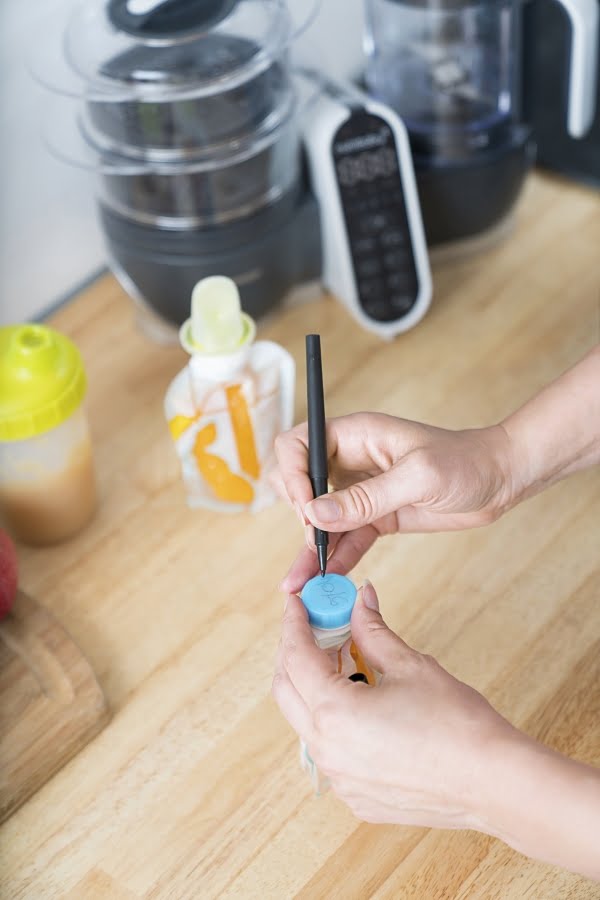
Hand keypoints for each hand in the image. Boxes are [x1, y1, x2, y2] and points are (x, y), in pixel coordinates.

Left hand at [273, 583, 599, 878]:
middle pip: (287, 690)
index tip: (298, 602)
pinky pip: (330, 751)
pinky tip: (362, 703)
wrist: (494, 783)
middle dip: (294, 653)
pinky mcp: (357, 796)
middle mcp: (327, 750)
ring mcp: (340, 778)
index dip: (294, 623)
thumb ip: (373, 631)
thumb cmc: (457, 723)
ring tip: (343, 660)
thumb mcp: (410, 665)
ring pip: (306, 723)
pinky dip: (334, 721)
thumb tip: (360, 600)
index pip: (296, 656)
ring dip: (314, 688)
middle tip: (316, 627)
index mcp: (334, 712)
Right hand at [274, 413, 515, 592]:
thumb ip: (367, 497)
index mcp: (355, 434)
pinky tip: (327, 579)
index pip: (299, 445)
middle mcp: (350, 460)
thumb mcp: (418, 477)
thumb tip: (315, 514)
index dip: (293, 475)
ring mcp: (362, 491)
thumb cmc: (466, 462)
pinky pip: (347, 538)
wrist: (501, 479)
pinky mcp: (376, 517)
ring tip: (298, 585)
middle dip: (298, 514)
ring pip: (320, 519)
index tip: (306, 509)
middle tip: (313, 541)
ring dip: (309, 548)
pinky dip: (336, 558)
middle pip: (301, 483)